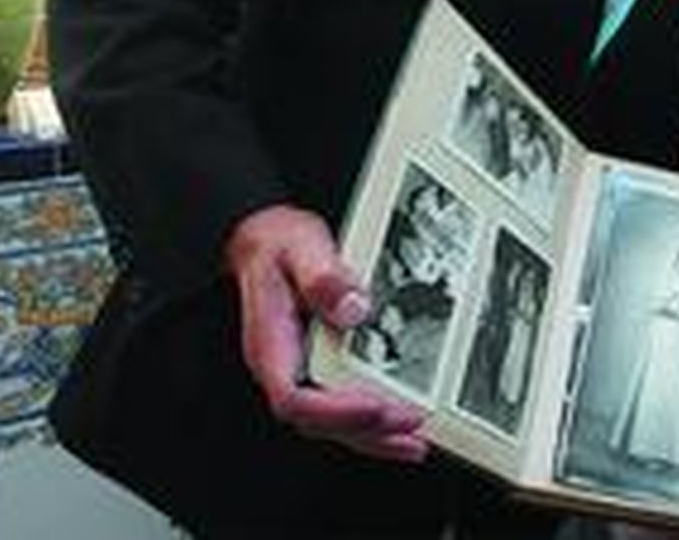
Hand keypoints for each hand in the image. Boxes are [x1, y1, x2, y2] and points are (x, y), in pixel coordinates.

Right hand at [225, 203, 427, 461]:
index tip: (374, 405)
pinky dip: (370, 421)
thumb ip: (323, 275)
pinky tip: (397, 424)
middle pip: (318, 420)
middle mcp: (282, 365)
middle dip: (366, 430)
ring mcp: (300, 369)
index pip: (293, 397)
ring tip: (413, 439)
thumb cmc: (277, 245)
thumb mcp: (300, 246)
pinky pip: (340, 404)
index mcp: (270, 343)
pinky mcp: (318, 366)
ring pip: (330, 421)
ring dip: (373, 435)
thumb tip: (352, 308)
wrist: (266, 239)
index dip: (334, 410)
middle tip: (411, 424)